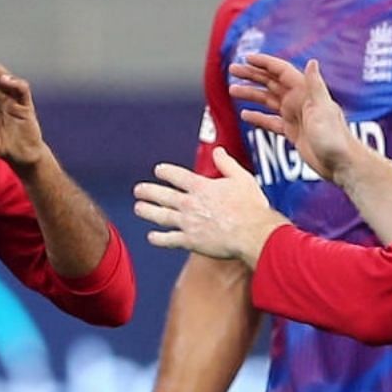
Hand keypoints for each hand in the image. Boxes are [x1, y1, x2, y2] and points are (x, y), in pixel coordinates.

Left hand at [133, 147, 288, 268]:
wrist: (252, 233)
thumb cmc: (251, 207)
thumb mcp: (241, 178)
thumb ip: (227, 164)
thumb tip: (219, 151)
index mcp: (201, 187)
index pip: (176, 175)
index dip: (165, 171)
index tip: (158, 170)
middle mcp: (190, 203)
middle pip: (162, 195)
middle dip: (148, 191)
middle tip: (138, 190)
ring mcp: (188, 223)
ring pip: (160, 216)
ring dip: (147, 211)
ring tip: (138, 208)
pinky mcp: (190, 241)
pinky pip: (169, 239)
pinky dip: (158, 238)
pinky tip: (152, 237)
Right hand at [229, 55, 354, 182]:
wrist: (341, 164)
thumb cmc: (335, 137)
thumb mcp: (323, 110)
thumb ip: (315, 86)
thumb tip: (312, 61)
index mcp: (305, 92)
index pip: (281, 71)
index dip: (264, 63)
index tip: (246, 58)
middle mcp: (299, 101)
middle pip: (270, 83)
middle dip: (251, 75)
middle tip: (232, 70)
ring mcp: (295, 116)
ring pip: (268, 100)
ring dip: (251, 94)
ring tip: (232, 90)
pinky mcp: (292, 132)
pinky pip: (270, 121)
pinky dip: (257, 117)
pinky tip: (244, 115)